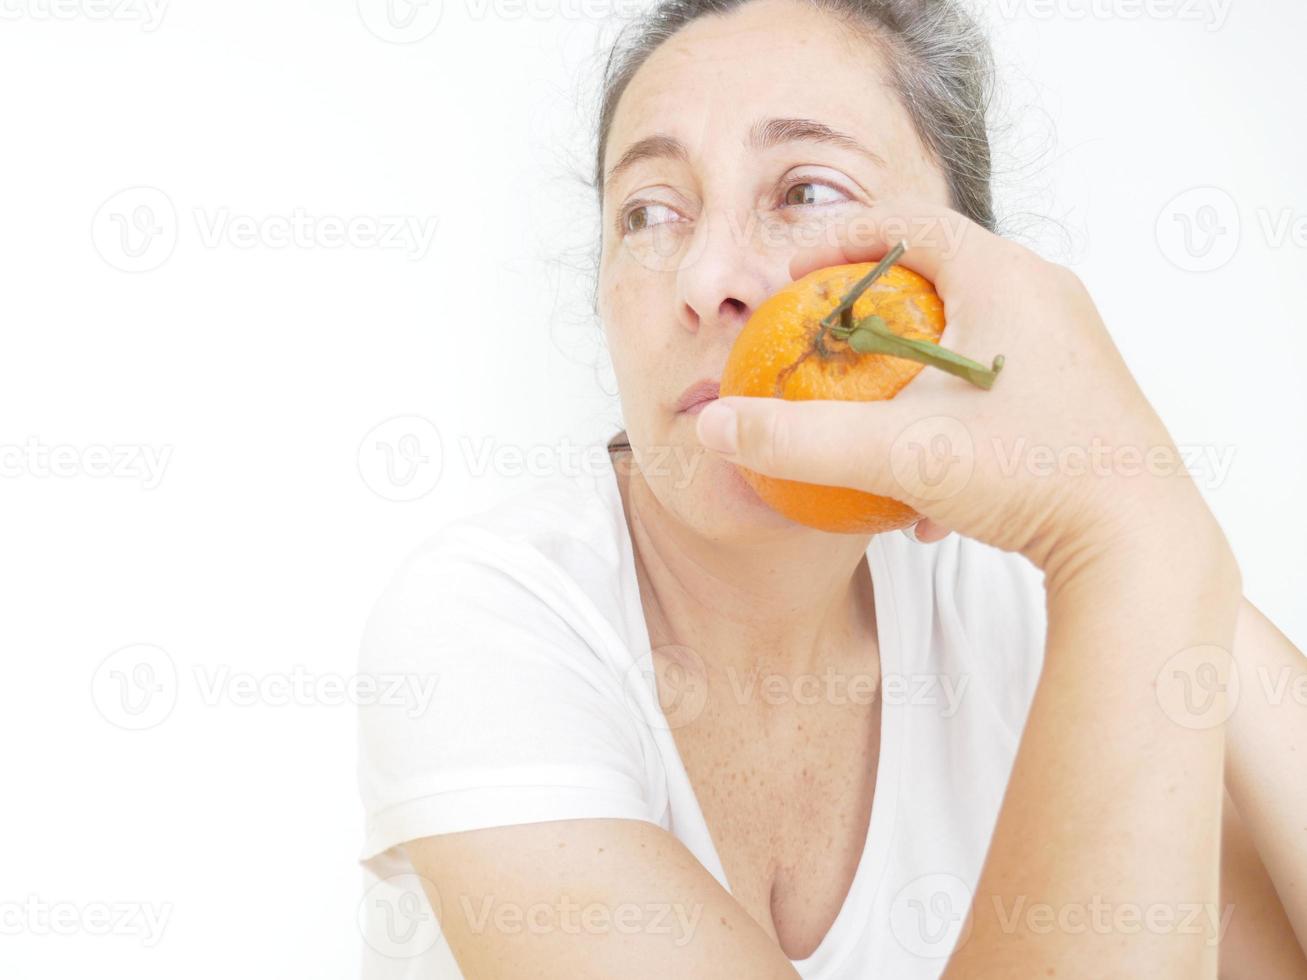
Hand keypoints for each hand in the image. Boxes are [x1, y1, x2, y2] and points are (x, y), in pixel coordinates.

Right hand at [694, 200, 1226, 582]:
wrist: (1139, 546)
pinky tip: (925, 500)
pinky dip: (948, 422)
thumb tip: (714, 426)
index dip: (836, 240)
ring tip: (867, 420)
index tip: (791, 278)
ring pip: (963, 339)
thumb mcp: (897, 454)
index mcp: (1006, 276)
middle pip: (935, 277)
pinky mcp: (1078, 397)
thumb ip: (798, 438)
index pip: (906, 221)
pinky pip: (994, 389)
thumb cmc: (1030, 474)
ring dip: (907, 376)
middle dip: (867, 313)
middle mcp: (1044, 297)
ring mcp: (1067, 348)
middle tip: (822, 341)